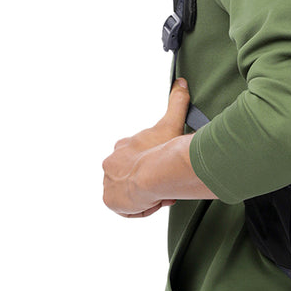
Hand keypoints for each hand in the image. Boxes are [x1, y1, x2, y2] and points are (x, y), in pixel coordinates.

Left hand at [103, 79, 191, 216]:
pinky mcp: (110, 200)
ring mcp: (109, 183)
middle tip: (166, 184)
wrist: (152, 174)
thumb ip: (176, 101)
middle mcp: (111, 164)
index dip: (153, 163)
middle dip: (149, 181)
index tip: (165, 168)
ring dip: (146, 195)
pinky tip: (155, 202)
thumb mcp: (171, 123)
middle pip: (132, 176)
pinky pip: (127, 208)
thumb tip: (182, 82)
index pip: (137, 157)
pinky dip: (141, 207)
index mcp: (123, 147)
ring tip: (162, 193)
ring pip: (130, 192)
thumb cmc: (162, 150)